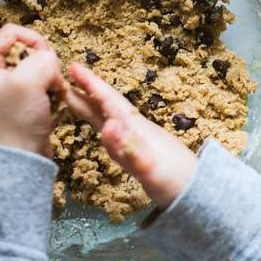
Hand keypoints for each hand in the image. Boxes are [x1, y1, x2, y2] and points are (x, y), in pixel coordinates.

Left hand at [0, 24, 65, 155]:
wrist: (18, 159)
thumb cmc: (16, 119)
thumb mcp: (29, 81)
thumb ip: (42, 59)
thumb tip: (49, 59)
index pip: (10, 33)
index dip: (32, 39)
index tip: (48, 56)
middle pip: (24, 50)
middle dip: (44, 61)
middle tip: (51, 78)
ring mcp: (6, 90)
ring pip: (35, 68)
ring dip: (49, 77)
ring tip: (54, 93)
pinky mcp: (19, 103)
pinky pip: (38, 85)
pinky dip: (50, 90)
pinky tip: (54, 101)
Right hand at [63, 62, 197, 208]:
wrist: (198, 194)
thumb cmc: (175, 182)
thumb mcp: (149, 169)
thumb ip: (129, 150)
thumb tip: (109, 126)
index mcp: (136, 129)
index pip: (109, 101)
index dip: (91, 85)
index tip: (73, 66)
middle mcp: (136, 130)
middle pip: (107, 106)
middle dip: (85, 92)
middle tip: (61, 78)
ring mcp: (138, 141)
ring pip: (109, 118)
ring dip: (91, 106)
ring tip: (72, 97)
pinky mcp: (140, 154)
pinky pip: (117, 134)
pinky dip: (106, 126)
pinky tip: (104, 126)